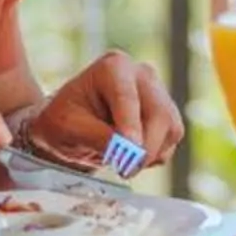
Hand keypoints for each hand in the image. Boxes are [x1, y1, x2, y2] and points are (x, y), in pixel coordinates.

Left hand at [21, 52, 183, 171]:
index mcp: (113, 67)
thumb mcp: (67, 127)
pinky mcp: (167, 115)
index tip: (129, 150)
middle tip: (124, 169)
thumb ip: (97, 136)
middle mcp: (141, 74)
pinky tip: (130, 155)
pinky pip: (171, 141)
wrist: (70, 125)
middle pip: (159, 113)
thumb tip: (126, 150)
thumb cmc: (64, 120)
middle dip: (144, 148)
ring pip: (171, 129)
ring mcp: (158, 93)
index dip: (130, 126)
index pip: (127, 97)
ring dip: (149, 154)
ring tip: (120, 162)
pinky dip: (153, 156)